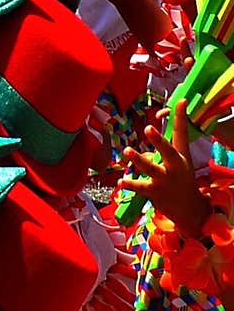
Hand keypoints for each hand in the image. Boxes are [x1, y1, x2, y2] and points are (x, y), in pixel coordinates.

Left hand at [119, 100, 209, 235]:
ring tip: (127, 150)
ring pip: (149, 168)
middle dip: (158, 141)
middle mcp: (173, 166)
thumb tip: (160, 125)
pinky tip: (121, 181)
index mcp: (180, 155)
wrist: (189, 209)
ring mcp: (163, 180)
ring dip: (138, 160)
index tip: (181, 101)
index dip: (180, 116)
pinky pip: (139, 187)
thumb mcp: (180, 159)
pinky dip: (130, 184)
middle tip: (149, 128)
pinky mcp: (153, 192)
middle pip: (167, 151)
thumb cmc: (181, 177)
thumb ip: (168, 143)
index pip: (181, 132)